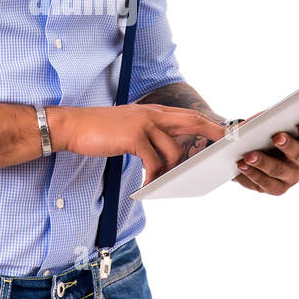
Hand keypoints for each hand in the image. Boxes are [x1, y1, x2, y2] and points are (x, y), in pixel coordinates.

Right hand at [50, 103, 225, 182]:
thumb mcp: (130, 125)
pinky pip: (153, 163)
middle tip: (226, 146)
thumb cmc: (100, 129)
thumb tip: (169, 150)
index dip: (209, 123)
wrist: (73, 126)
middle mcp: (152, 114)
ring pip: (174, 150)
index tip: (226, 132)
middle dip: (212, 133)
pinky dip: (152, 177)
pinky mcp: (133, 138)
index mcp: (153, 111)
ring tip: (159, 182)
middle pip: (192, 122)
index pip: (189, 115)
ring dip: (171, 170)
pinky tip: (145, 187)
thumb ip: (150, 132)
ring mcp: (144, 124)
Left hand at [231, 120, 298, 194]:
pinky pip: (266, 184)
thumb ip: (268, 121)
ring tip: (249, 156)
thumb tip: (255, 125)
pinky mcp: (277, 188)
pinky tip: (241, 166)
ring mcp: (292, 177)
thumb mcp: (267, 123)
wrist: (252, 150)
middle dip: (288, 146)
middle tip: (276, 138)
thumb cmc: (265, 132)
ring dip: (263, 162)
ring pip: (280, 171)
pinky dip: (252, 174)